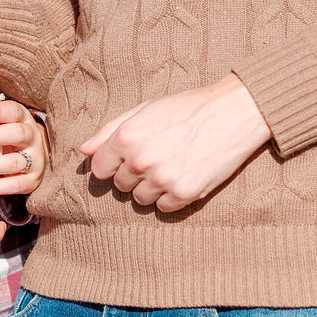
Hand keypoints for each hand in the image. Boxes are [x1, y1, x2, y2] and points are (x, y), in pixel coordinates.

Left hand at [0, 99, 45, 196]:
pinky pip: (13, 185)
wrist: (35, 156)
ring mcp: (35, 160)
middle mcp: (32, 138)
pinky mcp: (32, 180)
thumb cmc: (9, 136)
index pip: (14, 111)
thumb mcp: (3, 124)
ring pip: (13, 163)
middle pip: (17, 134)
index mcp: (23, 119)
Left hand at [79, 74, 272, 212]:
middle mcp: (140, 160)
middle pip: (120, 185)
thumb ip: (110, 130)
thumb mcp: (144, 109)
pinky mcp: (184, 194)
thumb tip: (84, 150)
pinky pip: (163, 208)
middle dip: (132, 175)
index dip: (110, 164)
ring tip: (170, 165)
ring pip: (140, 199)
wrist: (232, 114)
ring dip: (150, 187)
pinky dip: (170, 197)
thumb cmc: (186, 108)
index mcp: (126, 137)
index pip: (99, 168)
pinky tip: (182, 176)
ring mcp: (162, 179)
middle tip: (155, 157)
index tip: (125, 159)